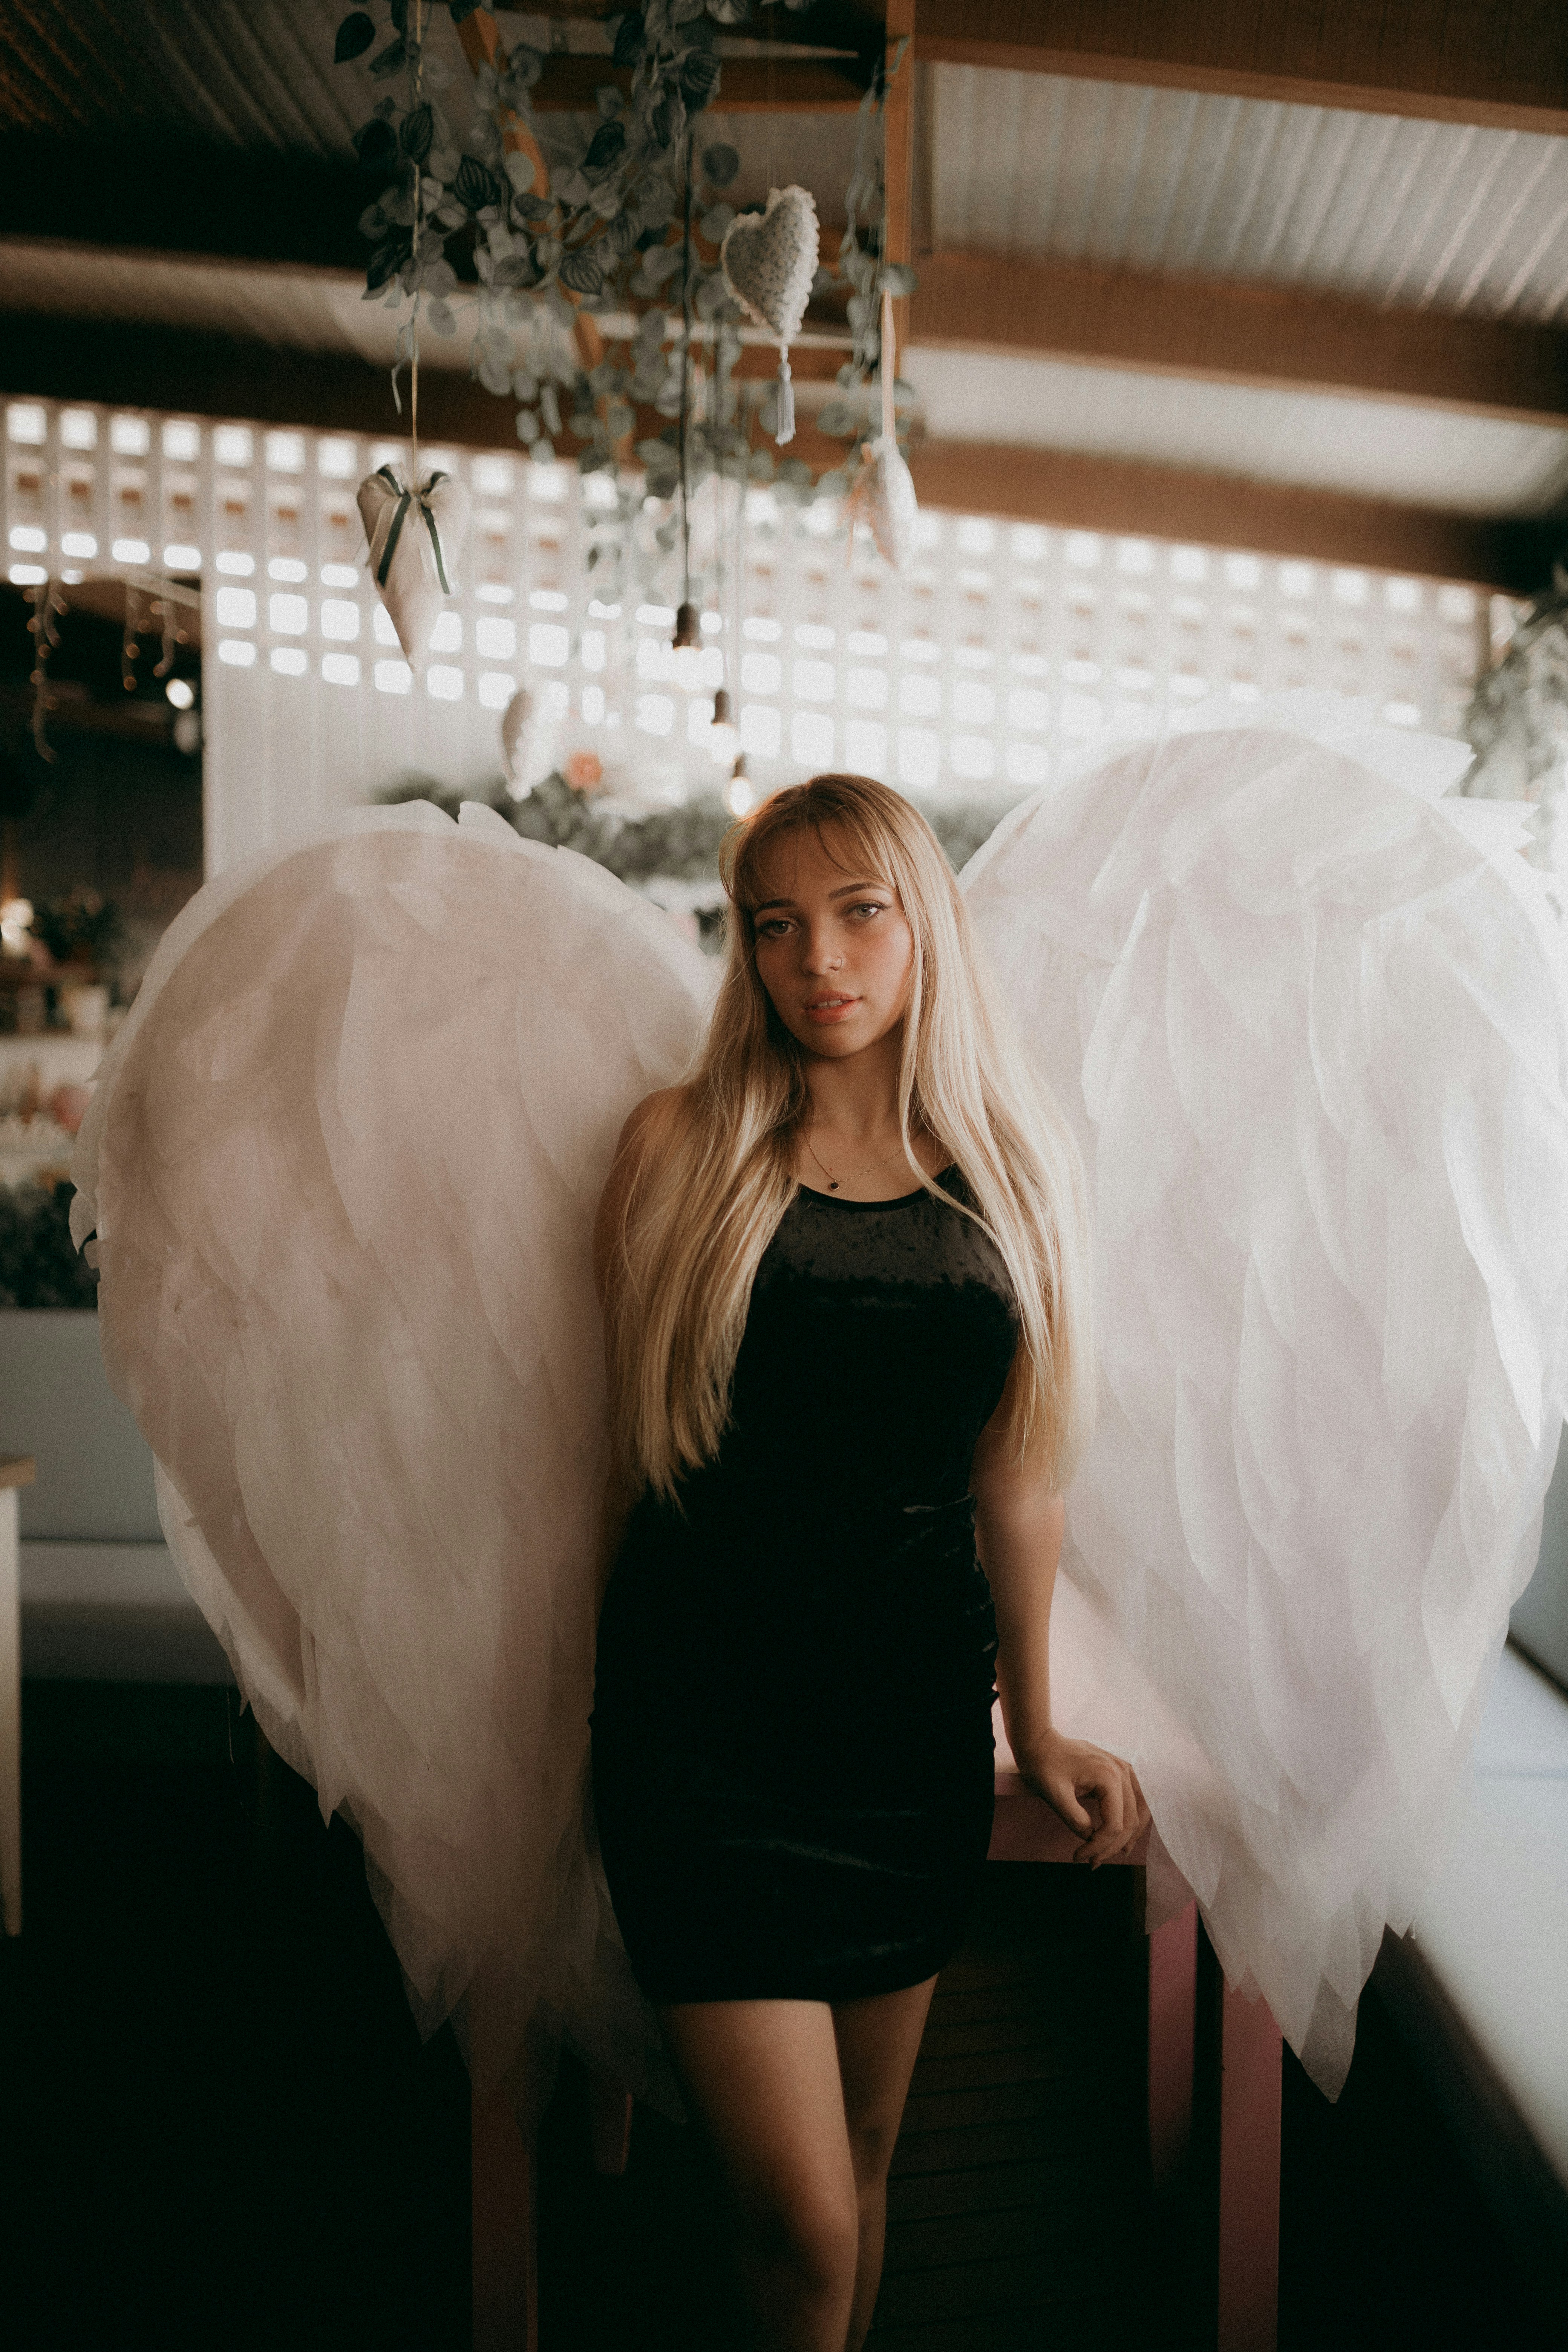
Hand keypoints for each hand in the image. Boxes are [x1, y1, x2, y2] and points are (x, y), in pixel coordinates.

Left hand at [1016, 1727, 1150, 1867]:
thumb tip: (1091, 1839)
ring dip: (1127, 1836)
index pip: (1114, 1824)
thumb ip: (1075, 1819)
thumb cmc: (1043, 1765)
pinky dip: (1131, 1819)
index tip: (1078, 1857)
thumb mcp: (1054, 1794)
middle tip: (1091, 1862)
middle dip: (1111, 1846)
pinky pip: (1135, 1799)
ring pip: (1139, 1811)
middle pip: (1129, 1821)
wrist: (1039, 1741)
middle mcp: (1122, 1771)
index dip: (1098, 1846)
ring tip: (1112, 1853)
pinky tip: (1122, 1833)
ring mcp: (1124, 1769)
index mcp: (1108, 1776)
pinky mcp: (1120, 1770)